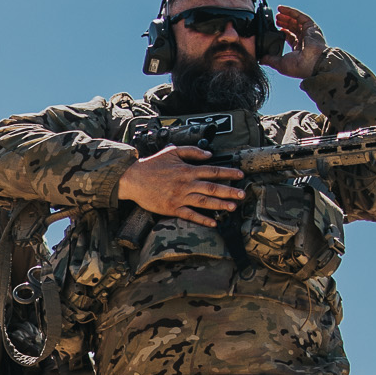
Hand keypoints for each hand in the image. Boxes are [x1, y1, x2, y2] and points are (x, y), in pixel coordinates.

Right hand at [116, 146, 244, 227]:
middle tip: (242, 194)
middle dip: (229, 191)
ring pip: (204, 202)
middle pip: (212, 188)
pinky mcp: (172, 208)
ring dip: (220, 205)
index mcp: (187, 170)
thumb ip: (192, 151)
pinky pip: (190, 215)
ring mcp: (179, 197)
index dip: (228, 173)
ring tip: (232, 207)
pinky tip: (213, 222)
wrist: (133, 179)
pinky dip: (202, 219)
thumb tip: (209, 155)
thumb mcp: (172, 151)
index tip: (240, 175)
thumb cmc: (151, 165)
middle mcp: (186, 184)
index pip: (213, 171)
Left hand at [265, 5, 326, 78]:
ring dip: (286, 16)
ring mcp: (308, 32)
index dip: (283, 32)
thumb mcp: (280, 64)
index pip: (290, 37)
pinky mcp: (311, 26)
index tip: (276, 29)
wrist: (312, 62)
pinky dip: (290, 11)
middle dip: (284, 23)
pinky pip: (299, 16)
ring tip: (277, 14)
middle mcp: (304, 40)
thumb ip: (270, 60)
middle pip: (293, 28)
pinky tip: (282, 9)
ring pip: (296, 21)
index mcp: (298, 49)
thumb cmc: (298, 66)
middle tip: (275, 20)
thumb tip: (260, 60)